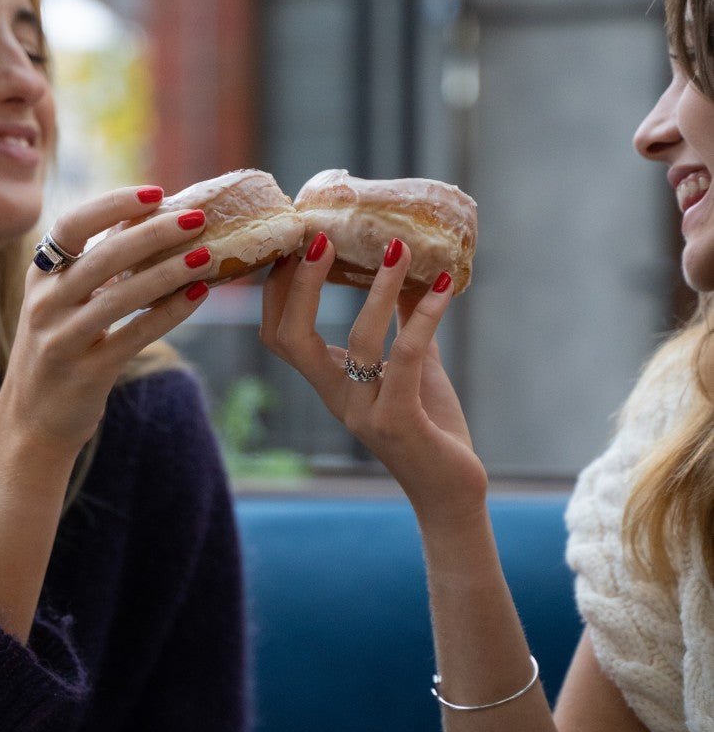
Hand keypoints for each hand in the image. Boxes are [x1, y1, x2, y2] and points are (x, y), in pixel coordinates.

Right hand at [0, 185, 211, 455]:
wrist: (34, 419)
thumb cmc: (61, 347)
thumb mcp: (66, 300)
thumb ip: (100, 260)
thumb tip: (150, 216)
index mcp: (40, 275)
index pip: (72, 225)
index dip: (113, 204)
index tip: (156, 192)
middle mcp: (45, 303)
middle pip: (103, 257)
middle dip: (154, 234)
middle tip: (196, 218)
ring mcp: (62, 339)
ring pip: (121, 297)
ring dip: (168, 272)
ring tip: (206, 255)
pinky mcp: (85, 372)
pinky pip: (134, 336)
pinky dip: (169, 313)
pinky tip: (198, 295)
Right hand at [261, 233, 487, 523]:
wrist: (452, 494)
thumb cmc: (431, 427)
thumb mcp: (415, 366)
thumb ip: (404, 322)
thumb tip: (406, 267)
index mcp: (331, 383)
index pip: (280, 333)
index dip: (278, 288)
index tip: (297, 240)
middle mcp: (336, 398)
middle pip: (290, 337)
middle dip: (299, 284)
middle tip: (322, 236)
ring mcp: (363, 412)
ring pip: (357, 341)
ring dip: (378, 289)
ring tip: (399, 249)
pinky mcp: (398, 422)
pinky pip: (406, 358)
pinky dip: (424, 317)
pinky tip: (444, 286)